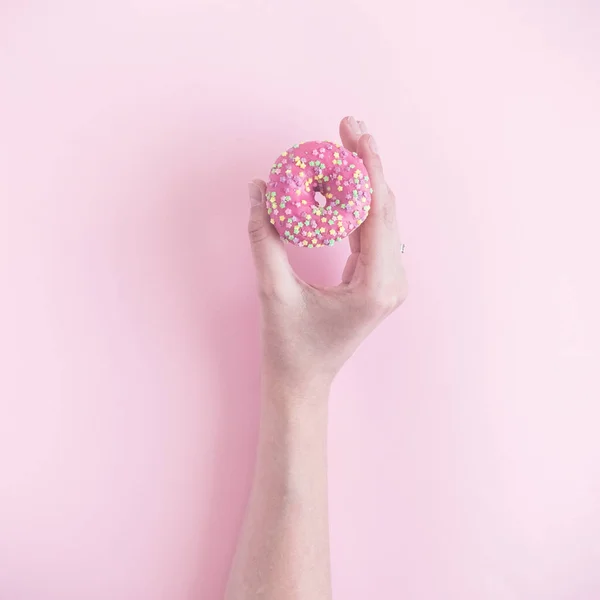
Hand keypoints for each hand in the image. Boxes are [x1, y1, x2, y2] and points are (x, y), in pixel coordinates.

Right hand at [248, 117, 406, 392]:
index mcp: (377, 285)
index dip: (367, 167)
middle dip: (366, 165)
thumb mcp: (273, 291)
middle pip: (385, 208)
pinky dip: (357, 205)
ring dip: (363, 182)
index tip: (353, 132)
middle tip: (346, 126)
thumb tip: (258, 188)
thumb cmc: (289, 347)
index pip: (377, 211)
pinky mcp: (379, 281)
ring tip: (341, 147)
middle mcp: (393, 281)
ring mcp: (389, 282)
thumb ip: (264, 237)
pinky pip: (373, 232)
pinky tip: (341, 183)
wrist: (303, 382)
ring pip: (382, 217)